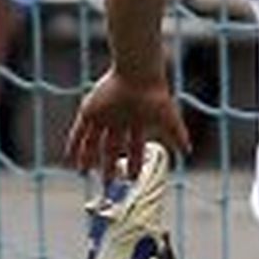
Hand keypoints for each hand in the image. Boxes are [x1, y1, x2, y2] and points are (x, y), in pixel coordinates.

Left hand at [66, 68, 190, 181]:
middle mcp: (118, 121)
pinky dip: (74, 144)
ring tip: (83, 172)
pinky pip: (79, 131)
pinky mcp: (89, 111)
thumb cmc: (155, 96)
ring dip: (88, 157)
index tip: (132, 179)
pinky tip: (70, 157)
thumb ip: (178, 134)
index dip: (134, 163)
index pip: (135, 147)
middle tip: (107, 182)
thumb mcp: (169, 118)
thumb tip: (187, 152)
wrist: (138, 76)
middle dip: (110, 165)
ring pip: (93, 141)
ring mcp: (103, 116)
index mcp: (136, 123)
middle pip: (112, 147)